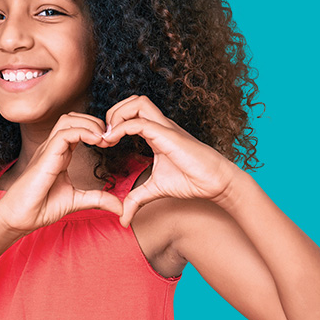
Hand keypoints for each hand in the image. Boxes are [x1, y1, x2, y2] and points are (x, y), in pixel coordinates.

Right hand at [0, 112, 123, 235]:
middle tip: (111, 138)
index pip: (77, 128)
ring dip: (90, 124)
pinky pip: (64, 134)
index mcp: (60, 155)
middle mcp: (53, 148)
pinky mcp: (45, 157)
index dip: (96, 130)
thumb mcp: (77, 201)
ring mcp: (48, 150)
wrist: (19, 218)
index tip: (111, 143)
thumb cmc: (40, 208)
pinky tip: (96, 141)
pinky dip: (83, 132)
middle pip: (73, 118)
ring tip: (104, 138)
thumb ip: (98, 200)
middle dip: (95, 122)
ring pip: (68, 120)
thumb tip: (120, 208)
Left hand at [101, 95, 240, 227]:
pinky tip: (113, 142)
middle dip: (113, 112)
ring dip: (117, 115)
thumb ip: (136, 199)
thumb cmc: (190, 181)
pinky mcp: (168, 135)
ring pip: (137, 102)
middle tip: (104, 136)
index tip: (103, 143)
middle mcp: (160, 125)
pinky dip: (121, 128)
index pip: (132, 112)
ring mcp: (165, 127)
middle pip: (133, 100)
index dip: (114, 122)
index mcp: (156, 132)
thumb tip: (123, 219)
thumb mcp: (154, 190)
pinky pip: (140, 122)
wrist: (215, 182)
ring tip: (108, 137)